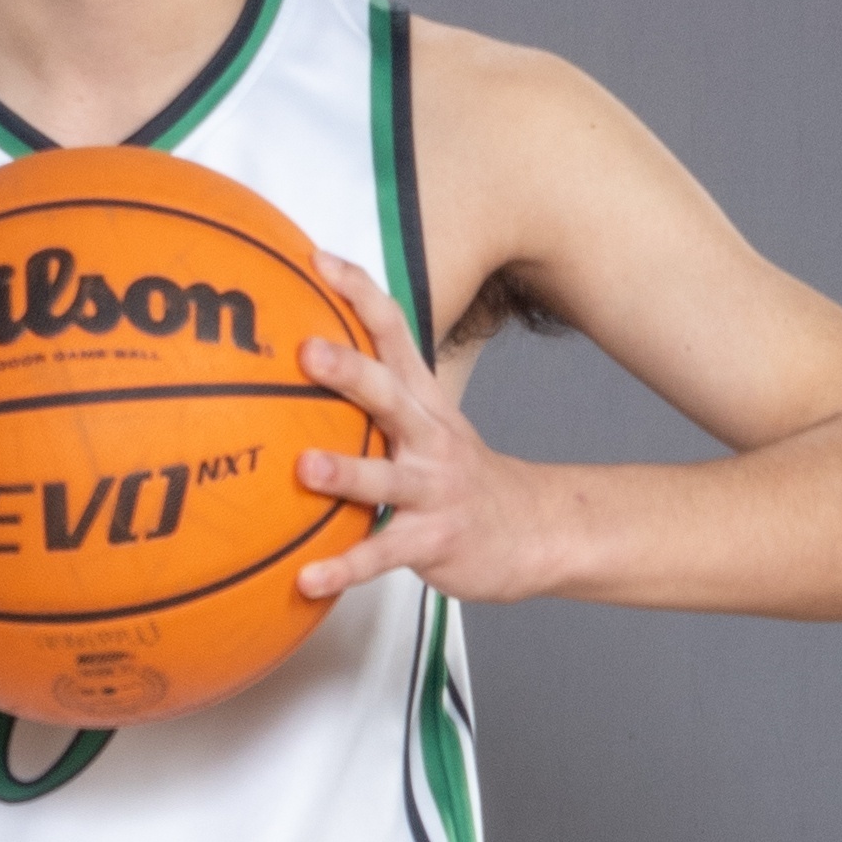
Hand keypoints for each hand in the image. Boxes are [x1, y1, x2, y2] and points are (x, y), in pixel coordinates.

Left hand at [296, 253, 556, 604]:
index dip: (359, 294)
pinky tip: (305, 581)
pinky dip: (344, 569)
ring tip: (304, 468)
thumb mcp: (431, 422)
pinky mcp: (434, 541)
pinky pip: (383, 555)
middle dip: (350, 371)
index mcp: (424, 402)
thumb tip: (305, 358)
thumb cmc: (459, 475)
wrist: (537, 531)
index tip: (317, 260)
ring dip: (346, 473)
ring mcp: (434, 490)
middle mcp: (430, 438)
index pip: (393, 335)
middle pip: (390, 396)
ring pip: (387, 480)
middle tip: (307, 351)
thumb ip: (377, 394)